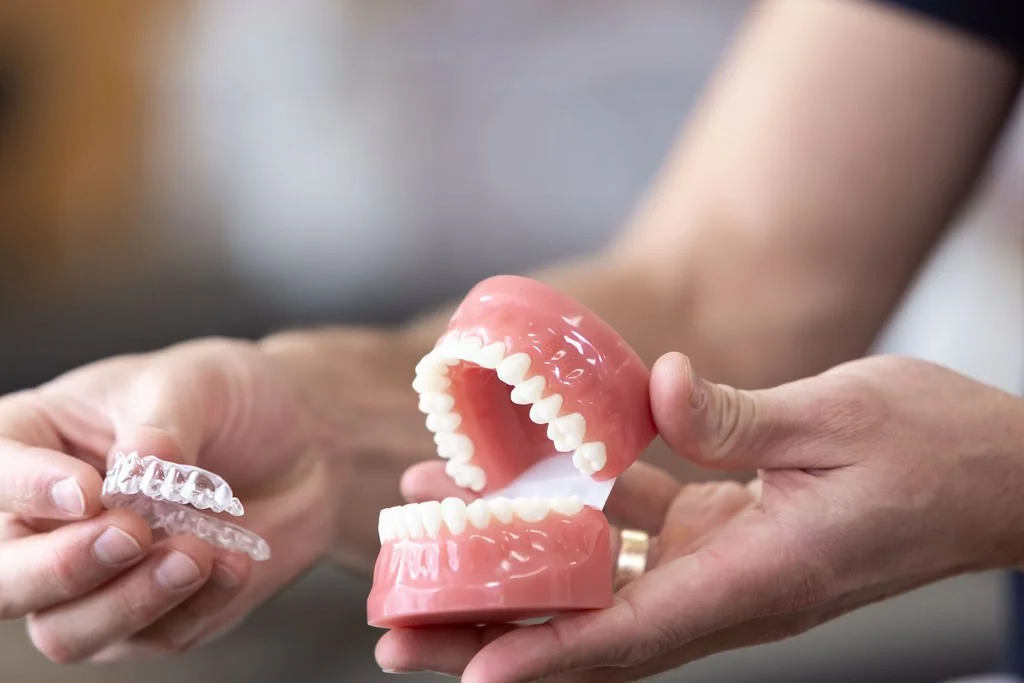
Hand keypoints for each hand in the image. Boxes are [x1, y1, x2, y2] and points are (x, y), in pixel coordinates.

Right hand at [0, 333, 391, 663]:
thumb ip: (162, 425)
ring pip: (66, 631)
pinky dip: (192, 607)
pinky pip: (153, 638)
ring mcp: (94, 578)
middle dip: (61, 569)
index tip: (91, 491)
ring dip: (129, 600)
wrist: (303, 443)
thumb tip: (140, 468)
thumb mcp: (194, 383)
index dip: (28, 492)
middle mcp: (46, 520)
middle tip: (132, 534)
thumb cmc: (229, 400)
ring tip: (195, 553)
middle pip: (4, 580)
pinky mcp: (149, 616)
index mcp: (32, 444)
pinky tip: (231, 563)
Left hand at [377, 353, 1023, 680]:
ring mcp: (719, 563)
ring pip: (595, 579)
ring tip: (426, 529)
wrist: (991, 474)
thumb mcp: (842, 415)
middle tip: (394, 629)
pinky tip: (514, 477)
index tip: (470, 674)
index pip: (638, 631)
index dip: (551, 655)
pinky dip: (568, 513)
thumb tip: (651, 390)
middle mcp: (729, 586)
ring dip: (512, 562)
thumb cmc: (934, 447)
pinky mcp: (719, 532)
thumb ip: (741, 417)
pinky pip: (629, 532)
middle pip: (589, 624)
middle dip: (491, 628)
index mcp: (762, 576)